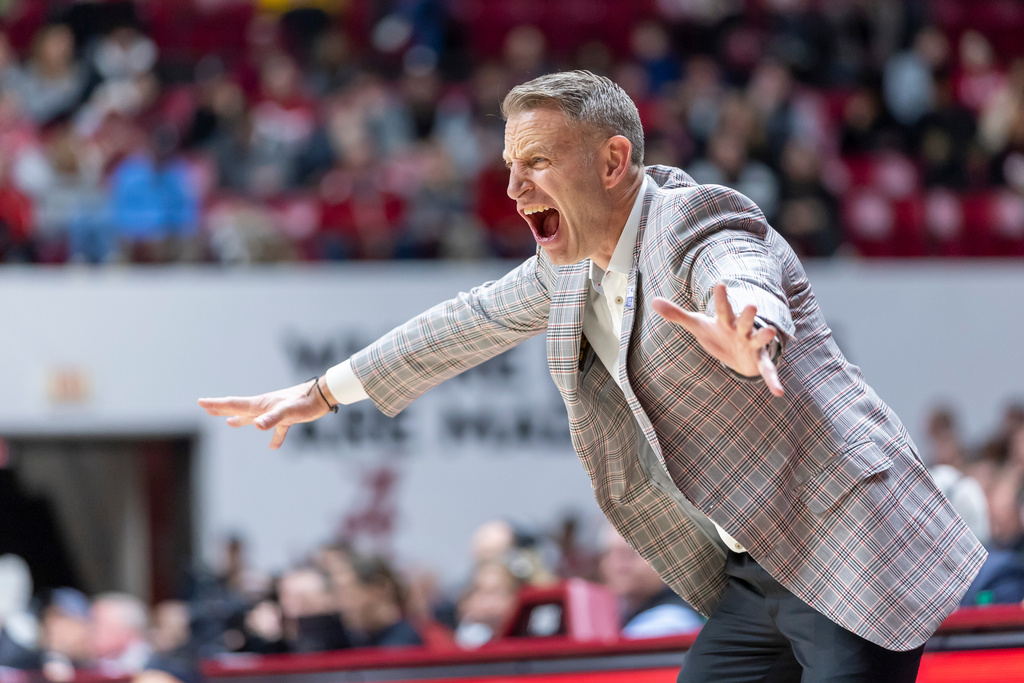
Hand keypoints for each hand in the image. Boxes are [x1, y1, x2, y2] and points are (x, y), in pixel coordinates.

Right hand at [198, 379, 334, 448]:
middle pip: (238, 408)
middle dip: (221, 409)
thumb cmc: (305, 402)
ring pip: (253, 417)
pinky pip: (277, 429)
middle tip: (206, 407)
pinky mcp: (288, 418)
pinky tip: (273, 446)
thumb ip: (272, 419)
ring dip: (240, 420)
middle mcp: (264, 406)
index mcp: (260, 404)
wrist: (323, 396)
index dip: (216, 404)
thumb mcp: (288, 412)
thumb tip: (256, 426)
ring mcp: (275, 412)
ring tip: (229, 422)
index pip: (234, 404)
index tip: (201, 401)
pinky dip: (274, 438)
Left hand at [652, 282, 783, 396]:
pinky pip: (767, 370)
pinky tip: (778, 391)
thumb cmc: (717, 335)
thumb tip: (653, 301)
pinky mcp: (758, 361)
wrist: (737, 353)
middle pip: (744, 321)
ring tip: (770, 331)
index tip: (720, 283)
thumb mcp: (697, 326)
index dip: (721, 298)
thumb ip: (677, 314)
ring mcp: (752, 344)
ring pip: (759, 339)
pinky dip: (772, 379)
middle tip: (752, 304)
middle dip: (747, 314)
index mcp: (726, 322)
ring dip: (764, 336)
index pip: (722, 309)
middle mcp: (741, 330)